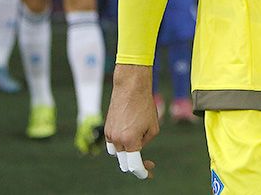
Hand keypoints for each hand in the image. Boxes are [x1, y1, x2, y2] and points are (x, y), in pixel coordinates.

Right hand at [105, 64, 158, 178]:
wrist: (130, 86)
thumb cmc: (144, 104)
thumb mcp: (153, 127)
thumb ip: (145, 142)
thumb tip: (138, 148)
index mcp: (130, 140)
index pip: (135, 166)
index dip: (143, 172)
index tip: (149, 173)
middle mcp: (117, 140)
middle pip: (125, 163)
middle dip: (136, 164)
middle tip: (148, 162)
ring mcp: (110, 134)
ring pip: (117, 153)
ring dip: (127, 153)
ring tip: (138, 145)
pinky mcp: (106, 127)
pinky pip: (112, 143)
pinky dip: (120, 143)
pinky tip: (130, 136)